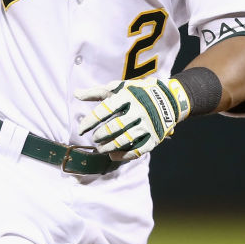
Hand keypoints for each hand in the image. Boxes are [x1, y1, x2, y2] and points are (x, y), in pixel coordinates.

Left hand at [76, 77, 190, 160]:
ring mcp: (147, 124)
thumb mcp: (119, 88)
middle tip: (94, 138)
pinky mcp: (154, 137)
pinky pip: (137, 150)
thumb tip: (76, 94)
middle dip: (100, 135)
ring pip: (124, 140)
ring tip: (100, 148)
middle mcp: (139, 109)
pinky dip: (123, 155)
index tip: (81, 129)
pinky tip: (113, 155)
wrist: (169, 99)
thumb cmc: (137, 93)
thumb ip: (97, 92)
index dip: (90, 121)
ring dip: (109, 147)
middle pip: (114, 127)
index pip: (104, 109)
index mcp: (128, 95)